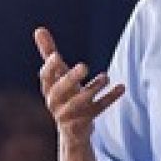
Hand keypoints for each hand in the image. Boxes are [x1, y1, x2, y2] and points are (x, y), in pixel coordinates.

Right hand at [34, 27, 124, 147]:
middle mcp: (55, 103)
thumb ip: (49, 53)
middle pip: (60, 91)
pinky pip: (97, 110)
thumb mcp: (58, 75)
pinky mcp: (84, 124)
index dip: (50, 67)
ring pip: (79, 102)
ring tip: (106, 77)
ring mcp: (69, 115)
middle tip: (84, 66)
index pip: (45, 77)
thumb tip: (39, 29)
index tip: (57, 56)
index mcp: (48, 89)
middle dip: (71, 79)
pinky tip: (121, 87)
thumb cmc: (64, 95)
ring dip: (93, 88)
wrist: (72, 131)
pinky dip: (109, 98)